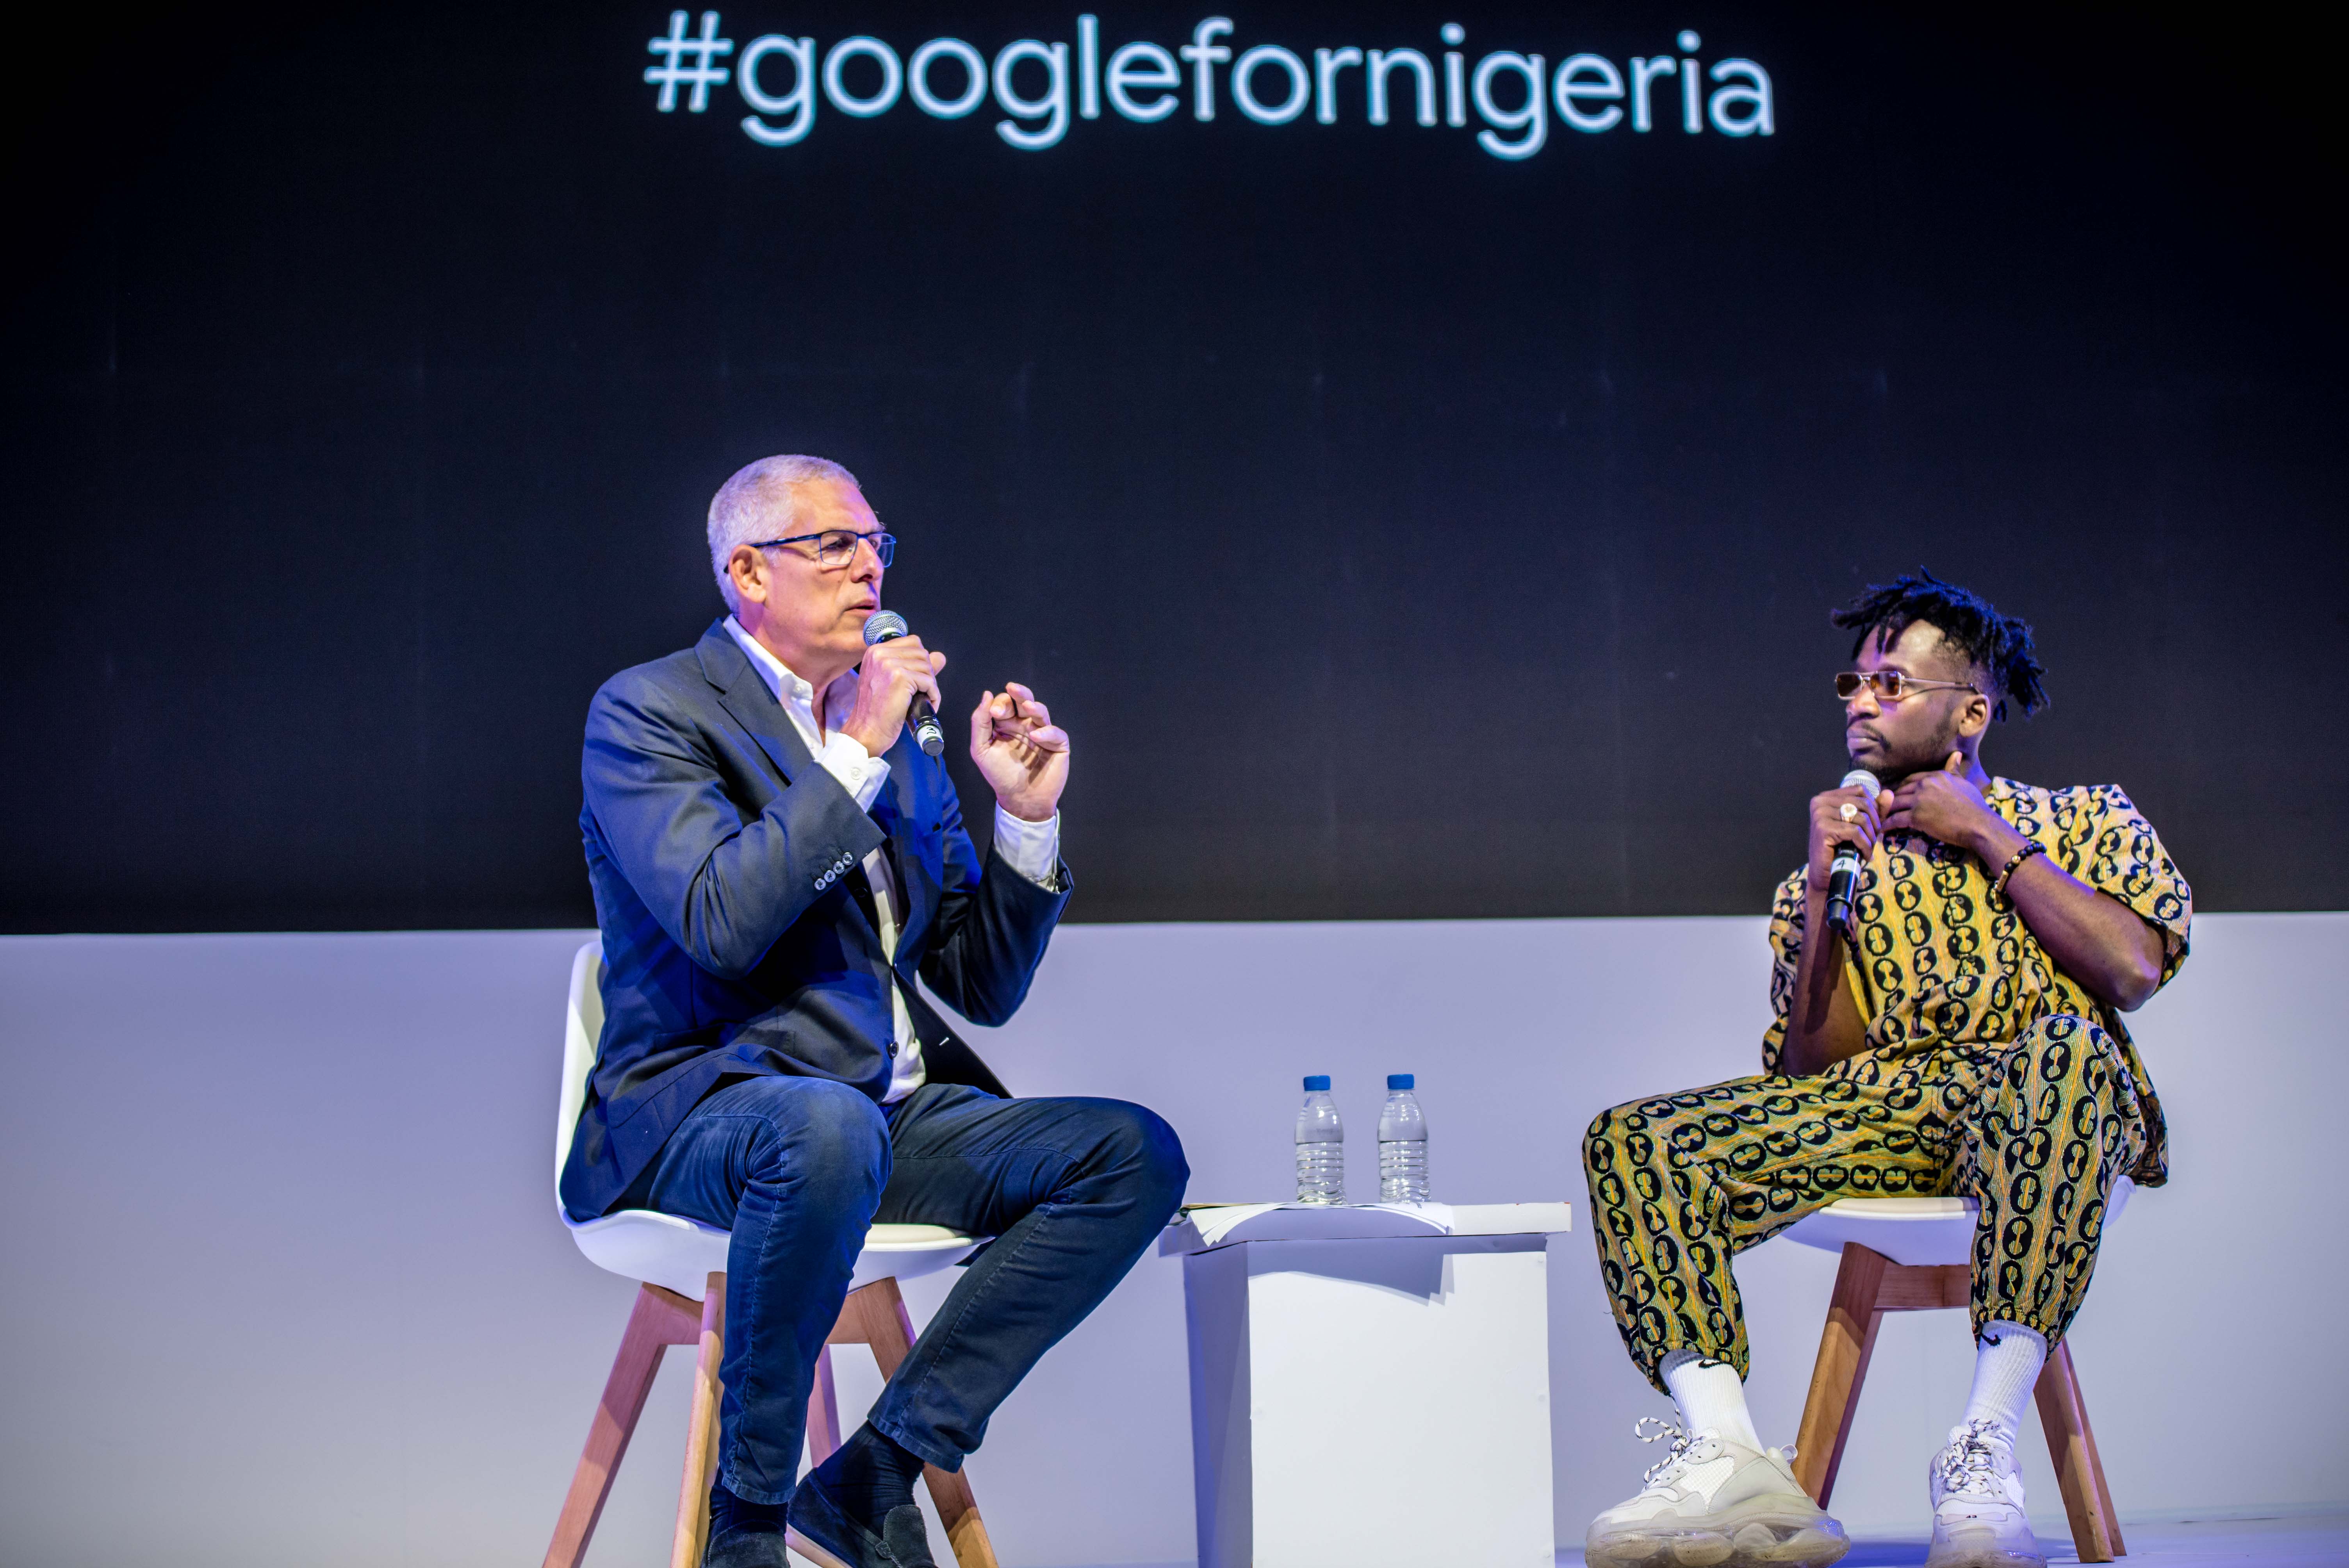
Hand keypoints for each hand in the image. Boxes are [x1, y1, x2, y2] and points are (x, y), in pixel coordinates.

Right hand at [840, 635, 945, 757]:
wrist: (866, 731)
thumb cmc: (876, 711)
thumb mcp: (890, 681)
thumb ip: (912, 665)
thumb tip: (940, 657)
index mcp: (875, 652)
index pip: (912, 642)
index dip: (920, 661)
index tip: (917, 679)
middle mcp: (880, 654)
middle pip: (922, 653)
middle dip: (927, 674)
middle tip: (920, 692)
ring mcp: (889, 664)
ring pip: (927, 667)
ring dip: (931, 686)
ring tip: (922, 700)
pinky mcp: (900, 678)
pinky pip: (929, 682)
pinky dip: (933, 695)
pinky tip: (926, 704)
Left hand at [970, 682, 1068, 822]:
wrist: (1019, 799)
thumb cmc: (999, 775)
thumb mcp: (981, 749)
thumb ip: (980, 723)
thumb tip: (986, 695)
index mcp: (1006, 724)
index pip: (1005, 703)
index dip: (1000, 703)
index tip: (993, 712)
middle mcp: (1024, 725)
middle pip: (1024, 701)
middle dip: (1019, 693)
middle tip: (1012, 688)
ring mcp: (1042, 733)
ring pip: (1041, 712)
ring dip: (1035, 707)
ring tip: (1028, 707)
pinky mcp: (1057, 745)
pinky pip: (1055, 733)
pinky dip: (1046, 732)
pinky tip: (1036, 736)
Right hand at [1807, 779, 1891, 882]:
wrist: (1826, 875)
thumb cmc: (1842, 849)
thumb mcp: (1861, 826)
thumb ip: (1874, 809)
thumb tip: (1889, 793)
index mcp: (1827, 797)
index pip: (1859, 790)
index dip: (1873, 807)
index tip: (1873, 825)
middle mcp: (1820, 802)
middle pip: (1863, 803)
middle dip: (1874, 824)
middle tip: (1873, 840)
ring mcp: (1820, 814)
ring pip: (1861, 818)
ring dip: (1871, 837)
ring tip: (1868, 849)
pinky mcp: (1823, 829)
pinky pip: (1855, 832)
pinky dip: (1865, 846)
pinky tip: (1865, 856)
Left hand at [1883, 752, 1994, 851]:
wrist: (1979, 825)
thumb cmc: (1975, 806)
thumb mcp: (1964, 783)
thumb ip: (1954, 770)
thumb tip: (1956, 756)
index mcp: (1936, 776)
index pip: (1911, 779)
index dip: (1903, 788)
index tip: (1898, 794)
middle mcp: (1926, 785)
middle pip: (1900, 791)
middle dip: (1892, 799)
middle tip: (1885, 807)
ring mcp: (1920, 800)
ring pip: (1895, 803)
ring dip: (1886, 811)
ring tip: (1880, 817)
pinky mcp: (1916, 816)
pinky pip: (1896, 819)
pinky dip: (1888, 824)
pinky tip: (1883, 828)